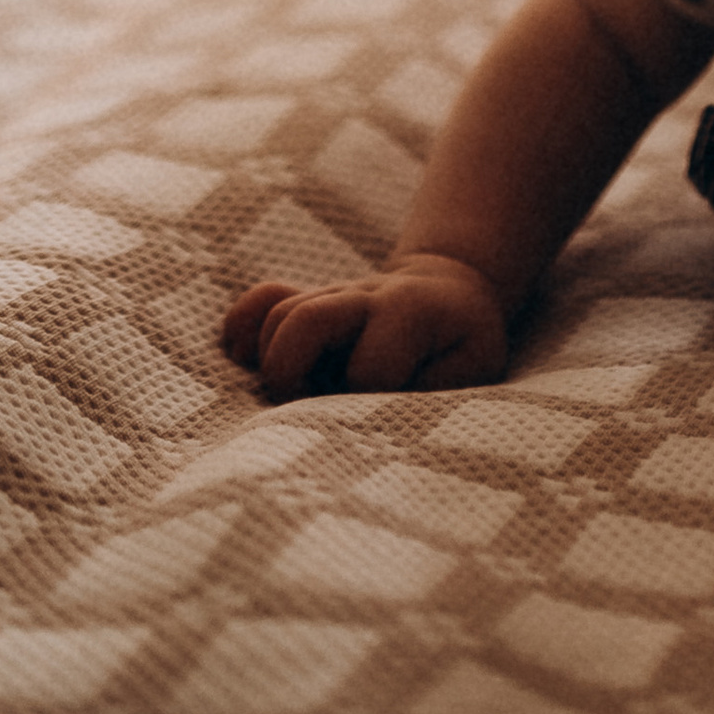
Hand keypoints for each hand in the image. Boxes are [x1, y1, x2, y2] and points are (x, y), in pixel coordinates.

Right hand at [220, 254, 509, 400]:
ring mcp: (330, 296)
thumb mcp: (472, 367)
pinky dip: (241, 329)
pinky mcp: (307, 302)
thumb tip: (382, 424)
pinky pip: (260, 300)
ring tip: (288, 400)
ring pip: (277, 313)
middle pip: (304, 318)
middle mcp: (362, 297)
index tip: (379, 422)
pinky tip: (244, 362)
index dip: (368, 400)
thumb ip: (434, 393)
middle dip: (289, 372)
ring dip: (269, 361)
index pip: (369, 365)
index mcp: (409, 312)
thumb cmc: (460, 343)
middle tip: (300, 415)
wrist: (448, 289)